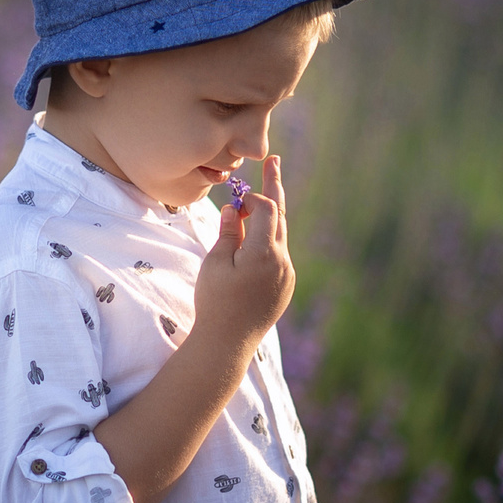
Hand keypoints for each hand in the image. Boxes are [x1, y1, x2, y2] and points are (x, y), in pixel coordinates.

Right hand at [192, 153, 293, 347]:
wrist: (228, 343)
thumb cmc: (215, 301)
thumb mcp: (215, 263)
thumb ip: (227, 232)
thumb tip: (234, 208)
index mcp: (264, 252)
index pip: (266, 208)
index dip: (251, 199)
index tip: (234, 204)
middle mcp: (282, 261)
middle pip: (281, 215)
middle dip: (274, 187)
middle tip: (273, 160)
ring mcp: (287, 274)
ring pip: (281, 235)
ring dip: (270, 217)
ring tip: (266, 193)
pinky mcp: (286, 286)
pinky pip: (279, 255)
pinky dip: (268, 241)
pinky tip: (255, 239)